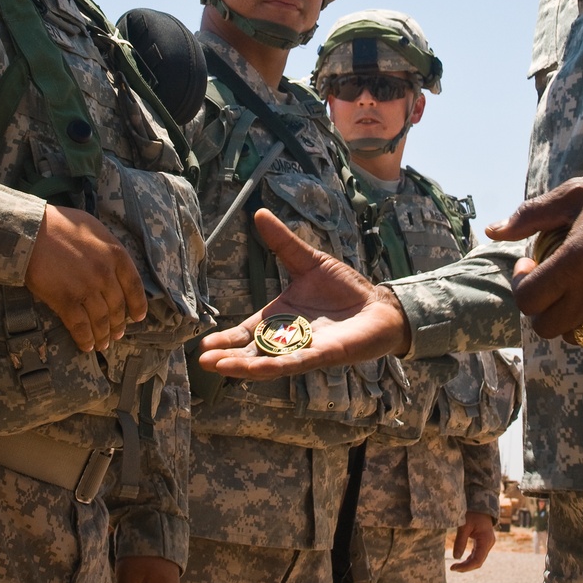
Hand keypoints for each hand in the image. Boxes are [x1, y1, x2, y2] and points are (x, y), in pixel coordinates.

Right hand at [25, 205, 147, 352]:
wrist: (31, 231)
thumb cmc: (61, 225)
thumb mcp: (95, 228)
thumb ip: (108, 248)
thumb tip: (114, 263)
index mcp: (116, 254)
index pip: (134, 286)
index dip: (138, 305)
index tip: (138, 317)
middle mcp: (105, 274)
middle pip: (117, 307)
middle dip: (118, 324)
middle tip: (117, 334)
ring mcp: (86, 289)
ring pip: (100, 320)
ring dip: (103, 335)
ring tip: (103, 344)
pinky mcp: (66, 301)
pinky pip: (80, 326)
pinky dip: (85, 339)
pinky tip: (86, 345)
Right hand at [197, 209, 410, 379]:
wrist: (379, 305)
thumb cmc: (344, 287)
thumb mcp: (308, 261)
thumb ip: (283, 243)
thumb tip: (259, 213)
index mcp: (280, 318)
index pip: (248, 332)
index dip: (227, 339)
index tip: (204, 345)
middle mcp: (288, 338)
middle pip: (252, 351)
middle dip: (228, 357)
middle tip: (203, 360)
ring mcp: (305, 348)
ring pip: (269, 362)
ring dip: (245, 366)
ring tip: (220, 367)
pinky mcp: (324, 354)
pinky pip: (297, 362)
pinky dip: (276, 366)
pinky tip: (259, 370)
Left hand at [449, 511, 495, 571]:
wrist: (480, 504)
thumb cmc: (473, 513)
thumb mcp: (464, 525)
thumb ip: (460, 541)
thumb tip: (455, 557)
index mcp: (486, 540)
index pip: (477, 560)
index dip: (466, 567)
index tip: (453, 568)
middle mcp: (489, 544)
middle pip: (478, 561)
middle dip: (466, 567)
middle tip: (453, 568)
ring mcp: (487, 543)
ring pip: (478, 559)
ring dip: (467, 564)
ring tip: (455, 567)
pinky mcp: (484, 542)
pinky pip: (477, 554)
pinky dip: (470, 559)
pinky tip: (461, 561)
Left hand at [485, 159, 582, 340]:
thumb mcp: (574, 194)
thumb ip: (530, 216)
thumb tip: (494, 231)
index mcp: (574, 263)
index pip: (527, 301)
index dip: (520, 285)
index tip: (530, 265)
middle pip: (546, 327)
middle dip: (539, 307)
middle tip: (548, 279)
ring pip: (575, 331)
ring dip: (567, 313)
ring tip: (575, 282)